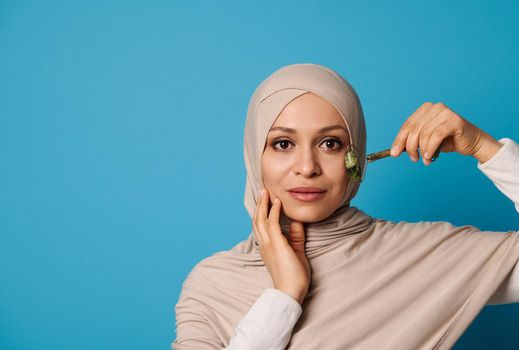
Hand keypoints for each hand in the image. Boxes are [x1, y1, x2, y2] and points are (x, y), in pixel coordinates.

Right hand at [253, 188, 310, 304]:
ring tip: (266, 192)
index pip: (261, 226)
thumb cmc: (293, 276)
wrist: (291, 291)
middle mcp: (265, 244)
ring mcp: (269, 244)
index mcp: (267, 247)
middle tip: (262, 191)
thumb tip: (295, 222)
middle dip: (259, 205)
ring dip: (263, 204)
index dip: (261, 213)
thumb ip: (295, 236)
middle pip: (257, 220)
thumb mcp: (296, 251)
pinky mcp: (277, 244)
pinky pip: (272, 223)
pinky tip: (277, 202)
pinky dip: (273, 211)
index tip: (264, 201)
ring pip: (261, 219)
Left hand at [390, 102, 502, 164]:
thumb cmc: (447, 141)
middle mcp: (434, 107)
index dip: (399, 140)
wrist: (471, 142)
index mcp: (425, 109)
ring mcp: (445, 112)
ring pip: (425, 133)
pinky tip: (430, 156)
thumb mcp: (426, 140)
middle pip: (414, 129)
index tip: (394, 154)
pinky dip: (431, 148)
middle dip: (410, 147)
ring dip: (422, 150)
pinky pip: (436, 136)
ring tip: (425, 160)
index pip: (407, 125)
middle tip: (413, 159)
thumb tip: (395, 150)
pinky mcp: (454, 120)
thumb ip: (413, 141)